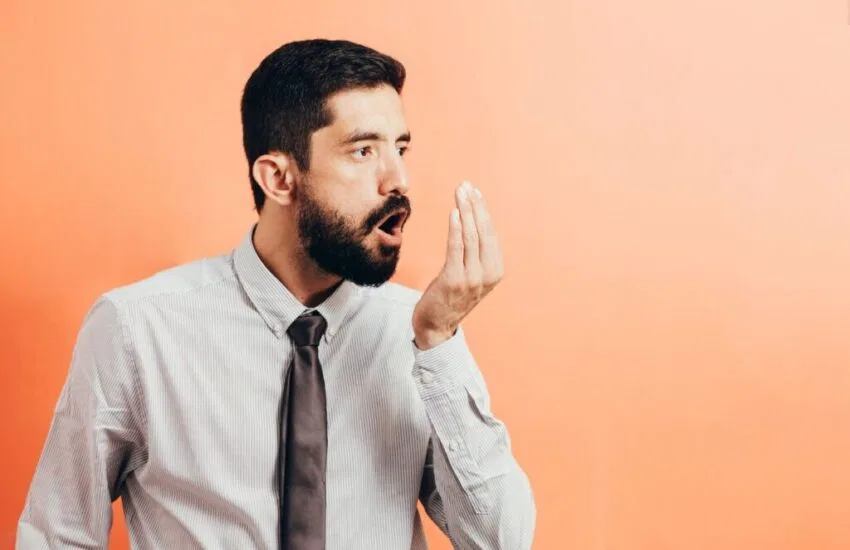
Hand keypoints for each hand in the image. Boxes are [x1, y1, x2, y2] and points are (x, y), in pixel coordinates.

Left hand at [412, 181, 504, 349]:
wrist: (436, 326)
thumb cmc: (450, 296)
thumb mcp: (469, 273)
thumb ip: (474, 253)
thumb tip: (470, 220)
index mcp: (495, 270)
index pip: (491, 233)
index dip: (483, 210)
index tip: (474, 191)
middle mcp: (488, 274)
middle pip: (483, 232)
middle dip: (475, 206)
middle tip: (466, 185)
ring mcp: (473, 278)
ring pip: (472, 237)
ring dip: (466, 211)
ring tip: (460, 192)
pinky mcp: (455, 280)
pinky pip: (457, 249)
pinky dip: (456, 229)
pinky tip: (454, 213)